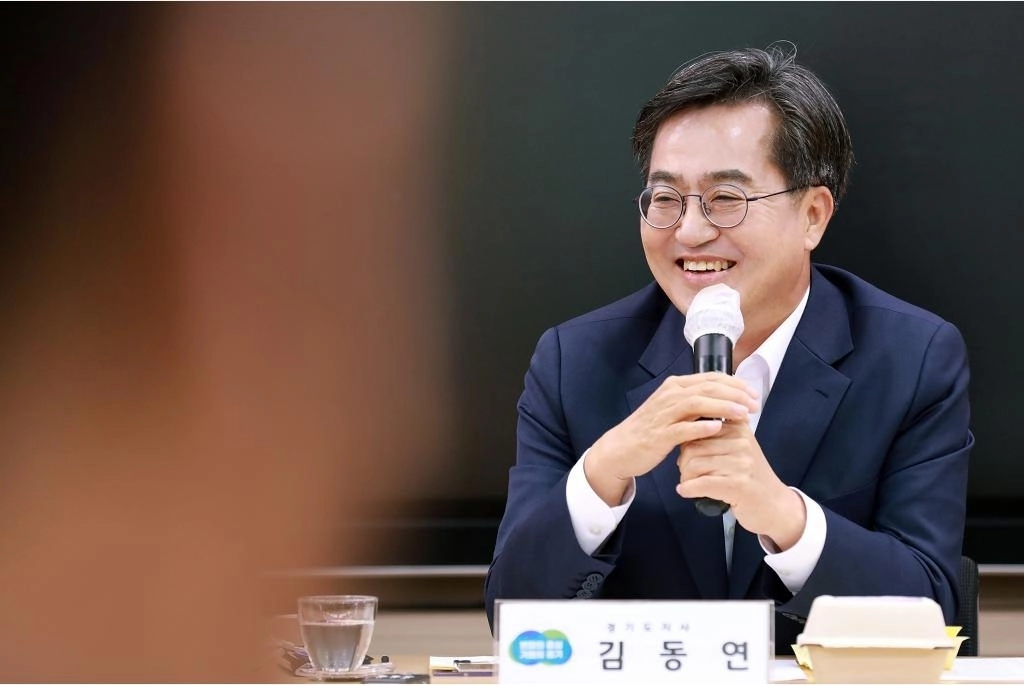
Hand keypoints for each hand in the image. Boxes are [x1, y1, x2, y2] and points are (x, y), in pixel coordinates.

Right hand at [585, 373, 759, 505]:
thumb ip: (696, 403)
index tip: (753, 394)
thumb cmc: (651, 430)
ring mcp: (663, 414)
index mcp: (675, 386)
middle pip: (707, 387)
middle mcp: (669, 395)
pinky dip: (701, 428)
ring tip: (742, 413)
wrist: (621, 448)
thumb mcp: (673, 409)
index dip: (735, 384)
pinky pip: (682, 428)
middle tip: (755, 404)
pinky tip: (717, 429)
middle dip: (735, 394)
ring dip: (722, 407)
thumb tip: (726, 400)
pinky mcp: (659, 435)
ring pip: (696, 403)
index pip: (710, 378)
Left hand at [675, 419, 805, 549]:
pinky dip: (688, 489)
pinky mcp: (738, 485)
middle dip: (683, 463)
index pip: (697, 427)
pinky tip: (685, 491)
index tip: (689, 456)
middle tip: (689, 474)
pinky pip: (701, 483)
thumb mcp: (737, 448)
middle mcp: (741, 442)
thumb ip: (715, 435)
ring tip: (692, 484)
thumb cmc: (750, 478)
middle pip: (691, 447)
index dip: (686, 444)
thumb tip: (681, 430)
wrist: (775, 505)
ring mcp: (741, 463)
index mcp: (738, 428)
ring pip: (692, 465)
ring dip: (686, 478)